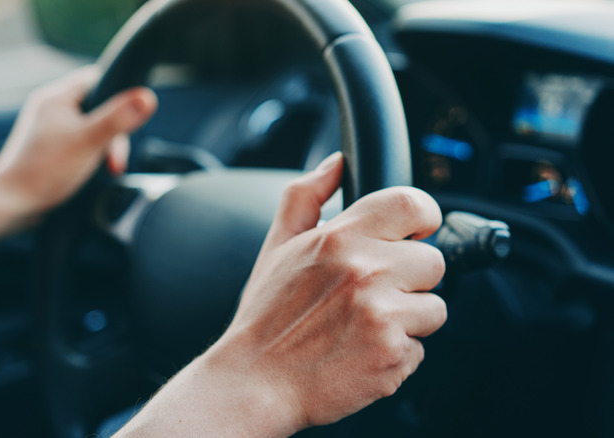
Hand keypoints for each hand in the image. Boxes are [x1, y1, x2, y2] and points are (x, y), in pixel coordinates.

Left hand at [0, 65, 157, 220]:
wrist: (11, 205)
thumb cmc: (43, 172)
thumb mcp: (88, 142)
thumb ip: (118, 119)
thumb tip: (147, 96)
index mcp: (56, 97)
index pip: (98, 79)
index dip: (118, 98)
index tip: (126, 122)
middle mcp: (51, 108)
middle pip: (98, 107)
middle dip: (113, 133)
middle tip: (114, 159)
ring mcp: (49, 129)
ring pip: (92, 128)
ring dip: (104, 148)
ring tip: (105, 167)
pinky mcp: (50, 149)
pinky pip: (81, 144)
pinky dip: (92, 157)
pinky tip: (92, 171)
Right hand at [211, 152, 447, 430]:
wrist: (255, 381)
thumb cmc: (266, 317)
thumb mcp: (277, 246)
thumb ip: (306, 196)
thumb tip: (335, 163)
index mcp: (340, 238)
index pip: (413, 205)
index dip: (422, 218)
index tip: (415, 233)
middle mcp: (366, 271)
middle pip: (434, 261)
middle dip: (411, 278)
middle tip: (373, 293)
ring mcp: (383, 315)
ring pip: (434, 307)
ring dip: (408, 318)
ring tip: (364, 326)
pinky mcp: (393, 355)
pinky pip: (421, 348)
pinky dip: (398, 352)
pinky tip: (361, 351)